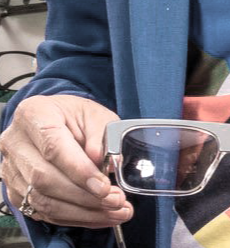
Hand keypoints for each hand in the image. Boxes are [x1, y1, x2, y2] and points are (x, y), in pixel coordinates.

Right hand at [0, 94, 133, 228]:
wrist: (55, 122)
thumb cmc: (74, 116)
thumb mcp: (94, 114)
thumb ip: (101, 135)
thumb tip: (103, 162)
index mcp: (34, 114)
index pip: (53, 147)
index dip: (79, 171)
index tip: (104, 187)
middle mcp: (15, 142)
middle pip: (45, 179)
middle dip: (84, 196)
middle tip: (116, 201)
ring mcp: (12, 170)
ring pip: (43, 201)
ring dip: (82, 212)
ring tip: (114, 212)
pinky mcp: (15, 192)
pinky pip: (43, 212)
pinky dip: (74, 217)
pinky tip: (98, 215)